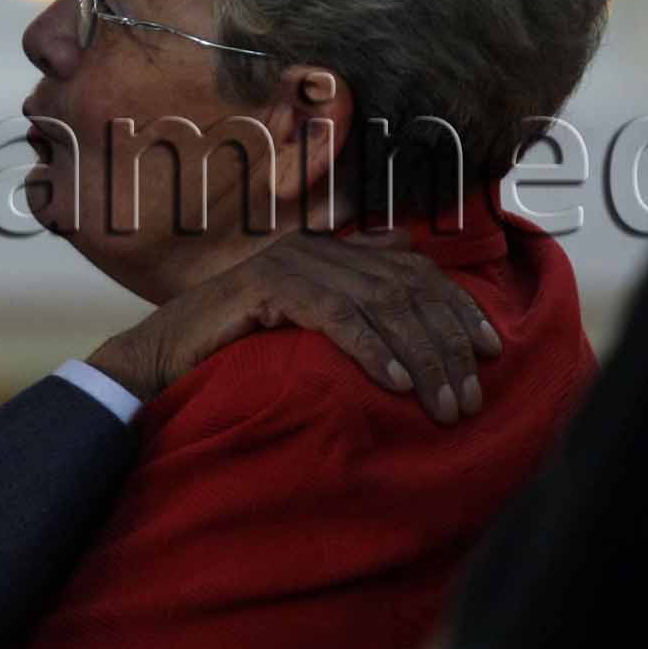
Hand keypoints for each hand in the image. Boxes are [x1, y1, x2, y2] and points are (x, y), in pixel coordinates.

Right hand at [86, 230, 501, 422]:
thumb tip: (407, 273)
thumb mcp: (303, 324)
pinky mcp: (265, 287)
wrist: (156, 359)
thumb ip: (350, 301)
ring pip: (379, 303)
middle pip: (405, 287)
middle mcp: (314, 246)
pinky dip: (370, 349)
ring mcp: (289, 261)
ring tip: (442, 402)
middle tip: (470, 395)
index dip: (456, 307)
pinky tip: (394, 384)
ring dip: (419, 357)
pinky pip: (334, 315)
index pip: (414, 269)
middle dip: (446, 343)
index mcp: (329, 249)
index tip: (491, 351)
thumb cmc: (230, 349)